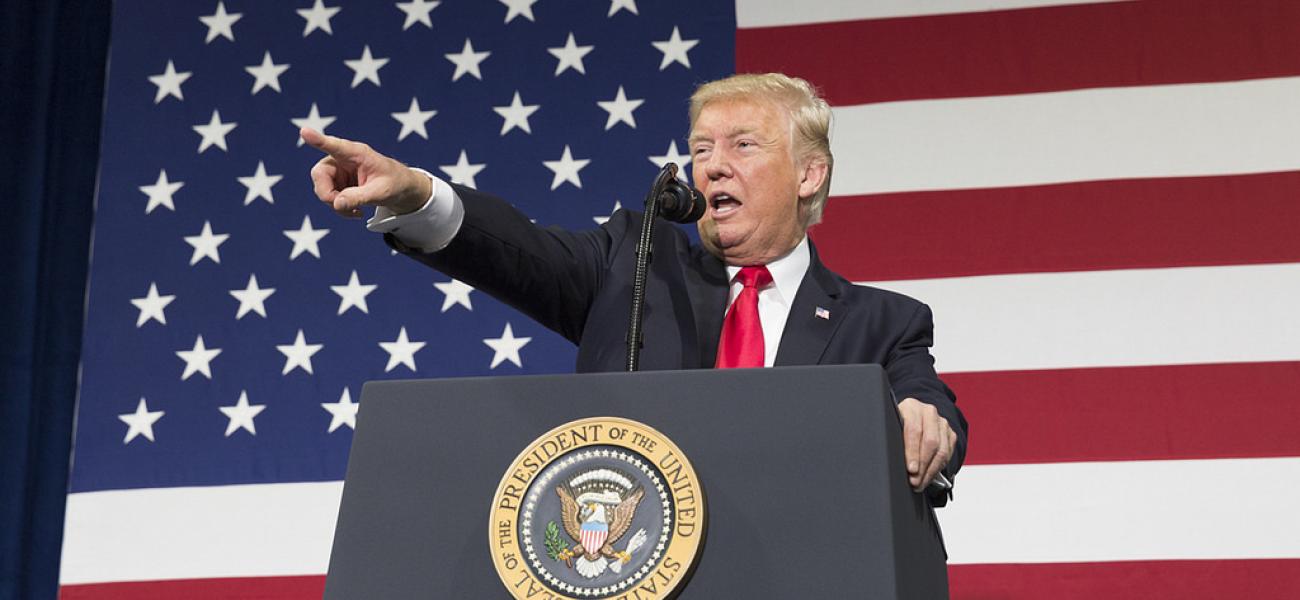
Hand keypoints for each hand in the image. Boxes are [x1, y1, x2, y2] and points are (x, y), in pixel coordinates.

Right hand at [300, 127, 431, 217]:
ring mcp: (338, 171)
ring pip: (322, 189)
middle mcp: (342, 158)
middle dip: (328, 195)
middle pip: (320, 174)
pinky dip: (339, 208)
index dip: (318, 140)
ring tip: (356, 211)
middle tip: (342, 208)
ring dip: (336, 204)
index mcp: (357, 153)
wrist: (401, 189)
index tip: (304, 131)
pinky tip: (355, 211)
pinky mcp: (337, 182)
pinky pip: (329, 197)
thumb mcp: (381, 192)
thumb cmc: (394, 183)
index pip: (334, 146)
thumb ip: (359, 197)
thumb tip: (336, 204)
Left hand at [897, 397, 956, 491]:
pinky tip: (928, 476)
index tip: (911, 469)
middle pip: (930, 441)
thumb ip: (892, 438)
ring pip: (941, 450)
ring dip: (931, 471)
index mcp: (911, 407)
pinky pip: (948, 454)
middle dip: (923, 465)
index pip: (914, 430)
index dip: (913, 452)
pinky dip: (938, 468)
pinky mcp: (950, 434)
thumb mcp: (891, 427)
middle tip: (915, 481)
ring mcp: (942, 423)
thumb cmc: (899, 426)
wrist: (913, 419)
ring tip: (920, 483)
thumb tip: (889, 461)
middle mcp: (929, 412)